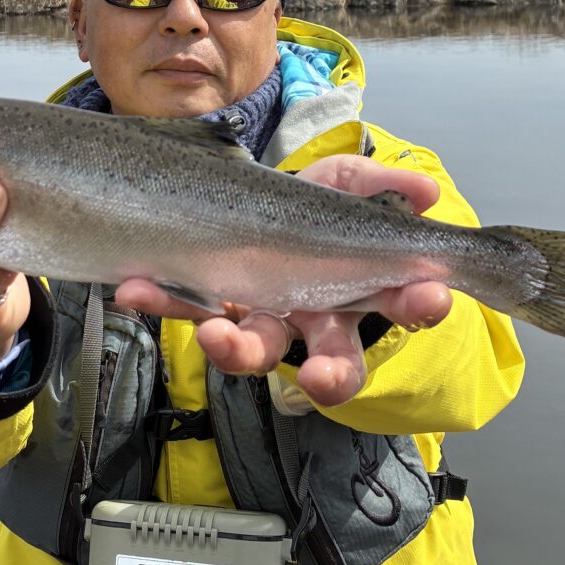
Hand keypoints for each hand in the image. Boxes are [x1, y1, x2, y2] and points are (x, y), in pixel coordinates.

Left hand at [115, 154, 451, 406]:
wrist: (250, 200)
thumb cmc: (311, 204)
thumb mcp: (348, 185)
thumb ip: (381, 186)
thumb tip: (426, 192)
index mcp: (357, 291)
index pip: (399, 309)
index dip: (417, 306)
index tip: (430, 297)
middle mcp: (309, 318)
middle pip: (329, 363)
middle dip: (331, 374)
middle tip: (325, 379)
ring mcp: (256, 315)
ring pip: (253, 350)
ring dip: (235, 348)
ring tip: (216, 335)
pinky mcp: (204, 300)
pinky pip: (183, 305)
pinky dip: (160, 297)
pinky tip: (134, 287)